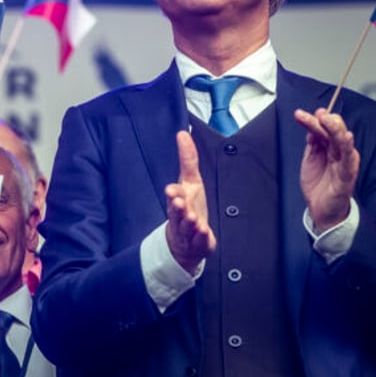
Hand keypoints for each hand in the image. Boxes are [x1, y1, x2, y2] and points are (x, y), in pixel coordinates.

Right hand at [164, 131, 215, 271]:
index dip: (173, 193)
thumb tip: (183, 134)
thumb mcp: (190, 181)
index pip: (174, 195)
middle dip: (178, 207)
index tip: (171, 190)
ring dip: (189, 222)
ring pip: (186, 227)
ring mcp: (188, 231)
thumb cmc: (188, 206)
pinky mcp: (197, 243)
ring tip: (193, 218)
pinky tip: (204, 232)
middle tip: (179, 203)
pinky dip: (200, 237)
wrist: (185, 241)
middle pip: (177, 212)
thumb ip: (187, 159)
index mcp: (179, 199)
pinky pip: (198, 241)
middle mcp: (181, 215)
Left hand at [294, 108, 359, 232]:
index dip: (314, 120)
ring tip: (325, 119)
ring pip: (342, 140)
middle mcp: (340, 151)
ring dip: (334, 128)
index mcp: (331, 147)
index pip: (324, 129)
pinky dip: (348, 147)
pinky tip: (347, 137)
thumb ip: (313, 143)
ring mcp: (345, 161)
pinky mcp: (347, 174)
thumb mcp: (311, 159)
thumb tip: (310, 126)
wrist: (320, 209)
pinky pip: (349, 159)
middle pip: (335, 130)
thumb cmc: (318, 184)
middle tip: (316, 113)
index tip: (300, 115)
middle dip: (325, 120)